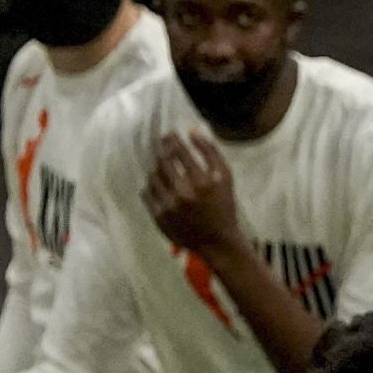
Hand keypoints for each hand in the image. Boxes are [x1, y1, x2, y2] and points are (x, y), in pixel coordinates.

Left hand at [144, 132, 242, 258]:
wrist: (217, 241)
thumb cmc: (223, 206)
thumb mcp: (225, 177)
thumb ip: (211, 152)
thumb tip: (192, 131)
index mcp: (201, 182)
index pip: (179, 152)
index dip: (172, 140)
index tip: (169, 134)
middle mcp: (183, 193)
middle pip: (162, 162)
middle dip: (161, 149)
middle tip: (160, 143)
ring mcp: (169, 206)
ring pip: (153, 176)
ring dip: (155, 167)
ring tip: (161, 164)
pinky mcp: (159, 217)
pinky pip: (147, 193)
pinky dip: (151, 185)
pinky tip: (159, 183)